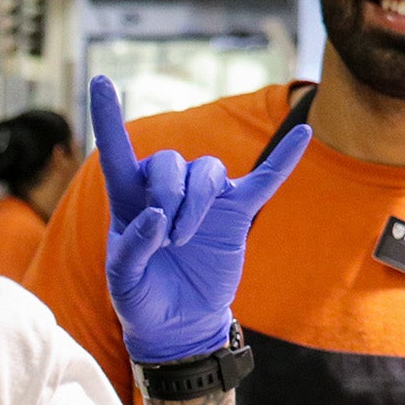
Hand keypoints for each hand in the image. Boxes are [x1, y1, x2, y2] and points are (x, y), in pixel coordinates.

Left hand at [91, 76, 308, 364]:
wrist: (179, 324)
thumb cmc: (142, 298)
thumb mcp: (123, 281)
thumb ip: (133, 248)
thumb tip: (155, 216)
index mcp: (129, 200)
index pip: (118, 151)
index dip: (108, 117)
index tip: (101, 80)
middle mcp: (167, 190)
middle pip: (169, 163)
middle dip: (167, 197)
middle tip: (166, 239)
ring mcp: (206, 200)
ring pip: (205, 172)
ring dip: (195, 202)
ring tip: (183, 239)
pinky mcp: (237, 213)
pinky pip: (264, 180)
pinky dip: (283, 159)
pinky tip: (303, 135)